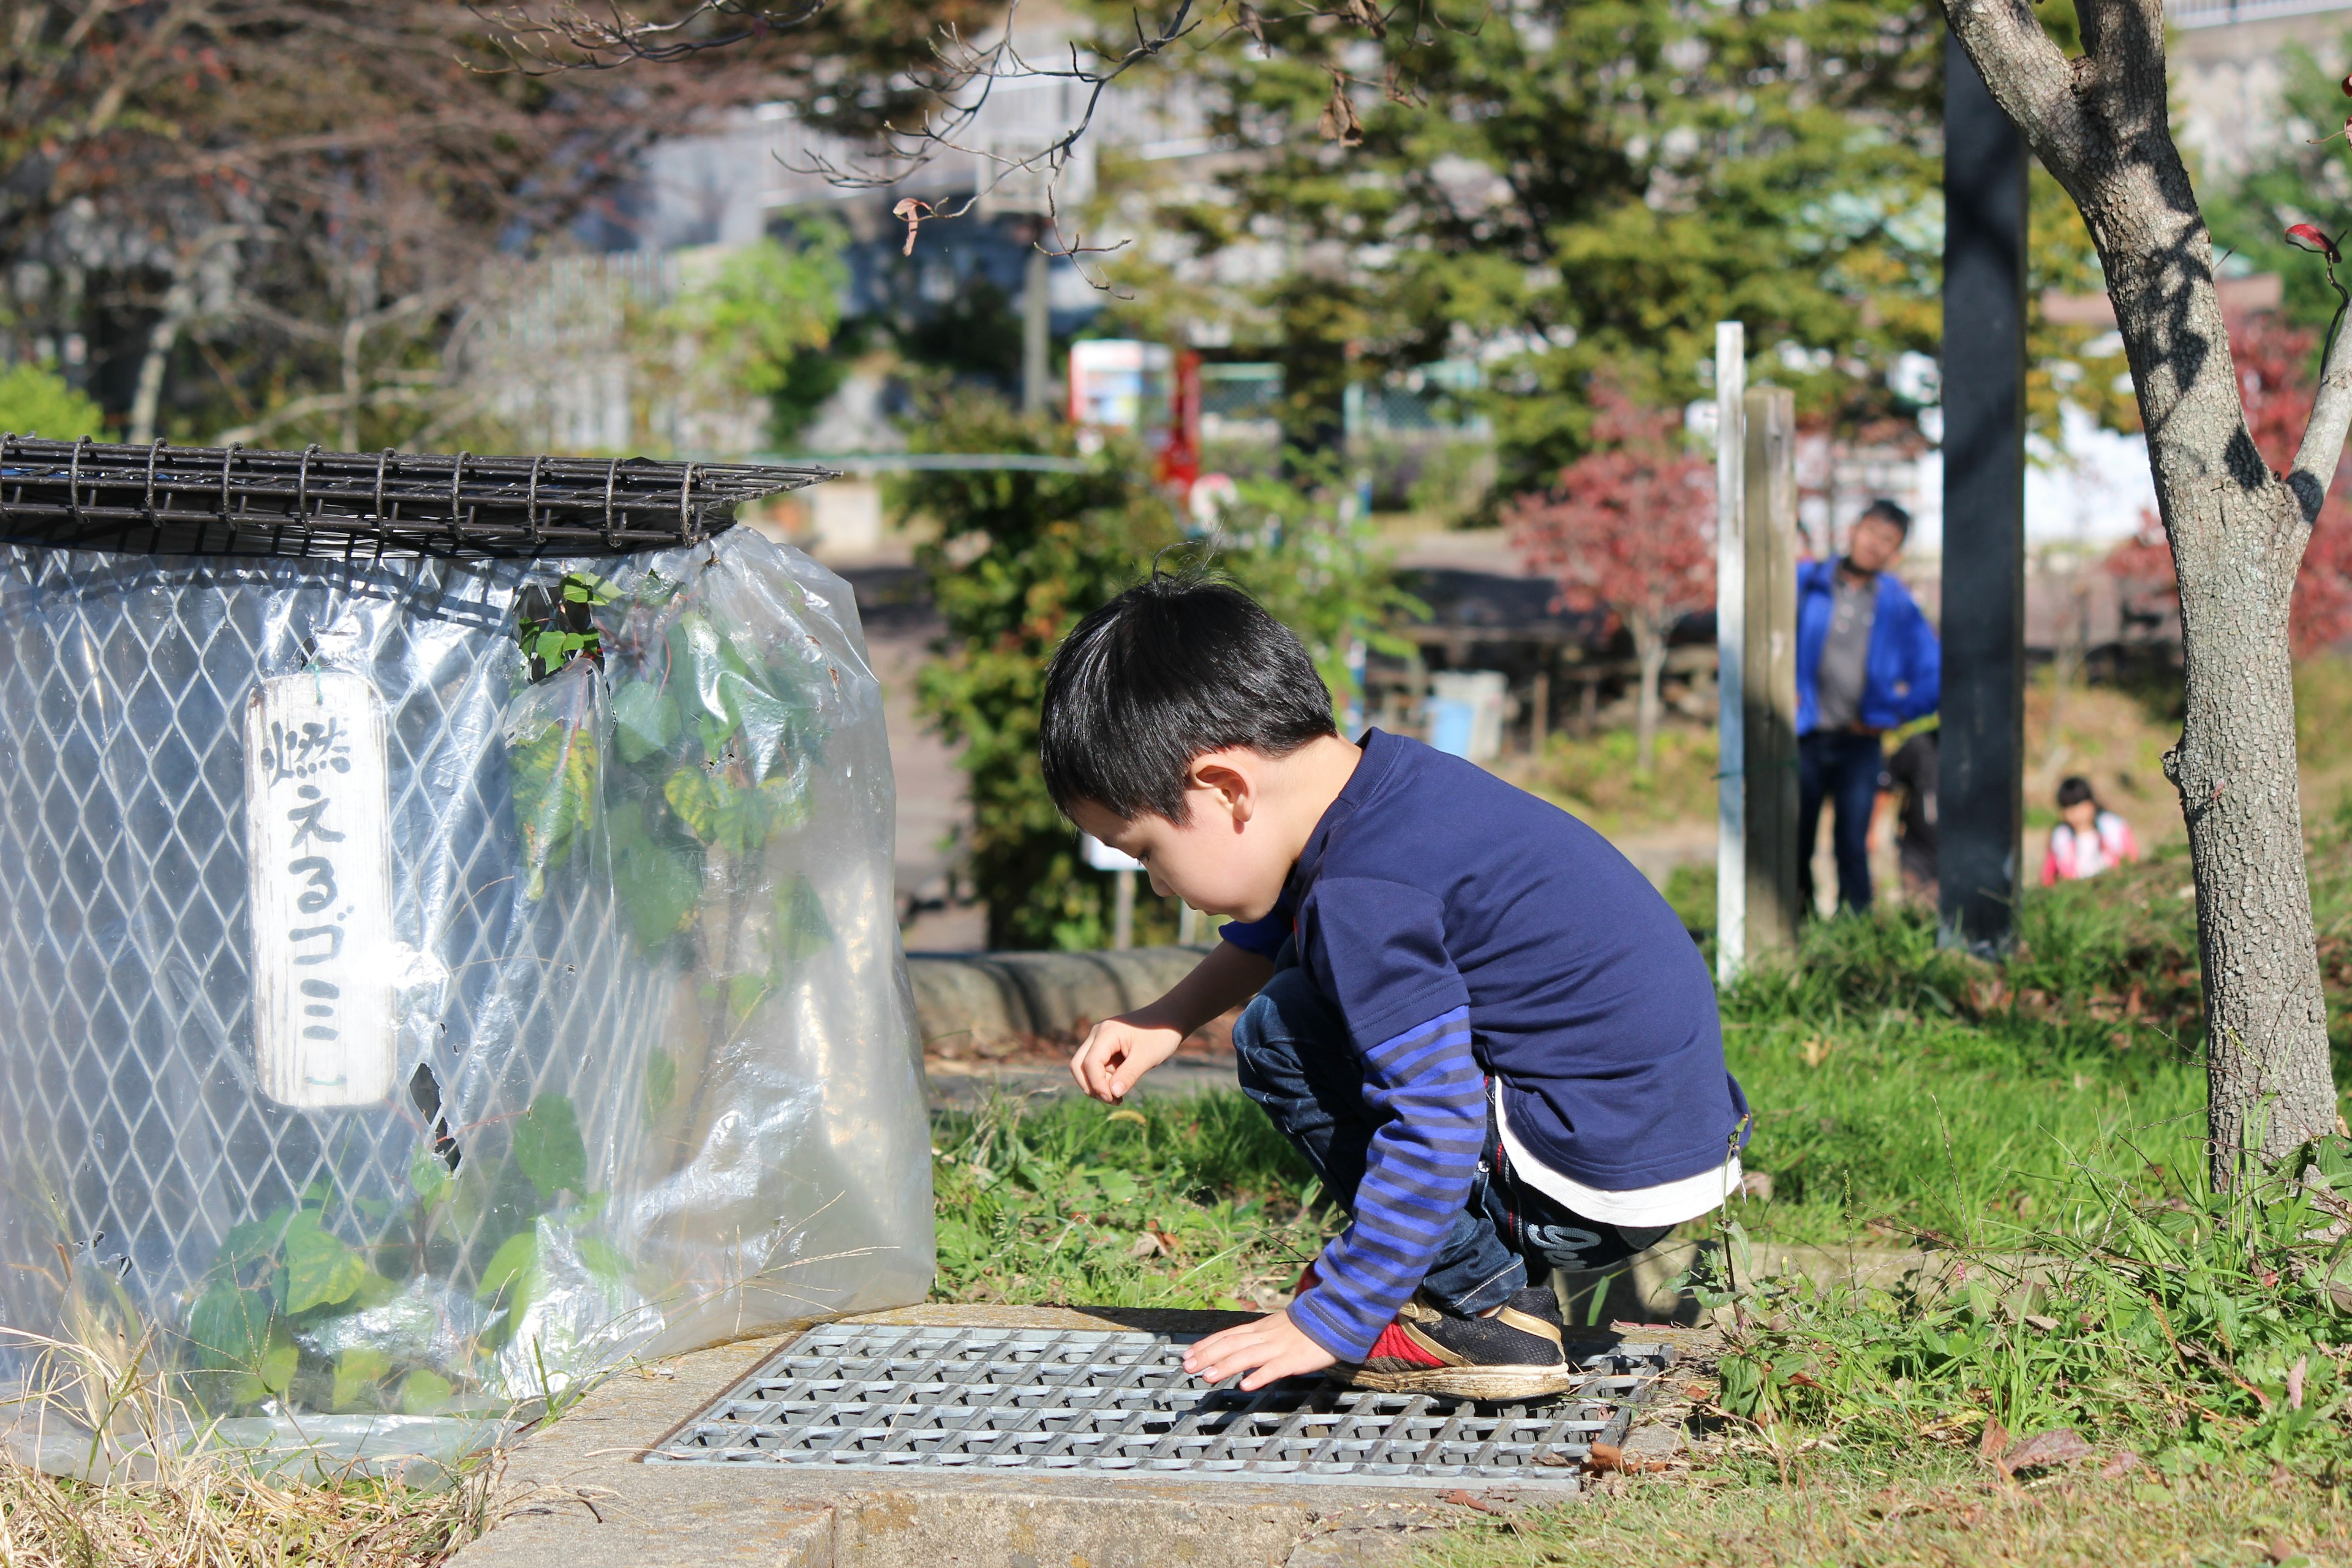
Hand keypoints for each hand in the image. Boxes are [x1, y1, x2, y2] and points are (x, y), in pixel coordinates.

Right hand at [1069, 1014, 1184, 1101]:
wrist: (1169, 1020)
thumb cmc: (1160, 1035)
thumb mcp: (1147, 1057)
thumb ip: (1129, 1075)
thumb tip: (1112, 1093)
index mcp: (1106, 1033)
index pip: (1090, 1063)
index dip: (1097, 1084)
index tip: (1113, 1099)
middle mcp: (1097, 1035)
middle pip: (1078, 1065)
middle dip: (1091, 1086)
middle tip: (1112, 1100)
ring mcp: (1099, 1041)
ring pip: (1084, 1069)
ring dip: (1097, 1086)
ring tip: (1118, 1097)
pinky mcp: (1105, 1048)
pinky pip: (1096, 1068)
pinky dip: (1103, 1081)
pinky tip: (1119, 1090)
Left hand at [1181, 1309, 1337, 1390]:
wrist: (1333, 1318)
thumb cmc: (1304, 1328)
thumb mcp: (1275, 1328)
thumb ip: (1256, 1339)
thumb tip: (1236, 1353)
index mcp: (1259, 1329)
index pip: (1226, 1336)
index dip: (1205, 1345)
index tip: (1187, 1355)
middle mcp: (1264, 1336)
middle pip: (1231, 1344)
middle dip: (1207, 1355)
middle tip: (1187, 1367)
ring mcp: (1278, 1347)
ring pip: (1247, 1356)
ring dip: (1225, 1366)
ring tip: (1207, 1377)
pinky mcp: (1294, 1359)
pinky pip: (1274, 1368)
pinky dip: (1259, 1376)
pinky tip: (1246, 1385)